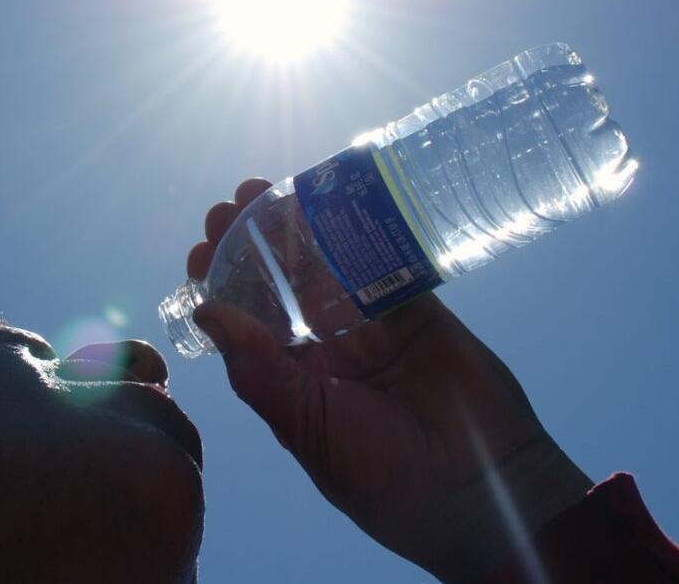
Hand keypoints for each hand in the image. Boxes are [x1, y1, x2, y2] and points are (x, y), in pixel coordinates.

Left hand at [188, 178, 591, 582]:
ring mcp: (372, 324)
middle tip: (231, 203)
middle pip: (281, 281)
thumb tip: (204, 311)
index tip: (201, 248)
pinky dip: (363, 230)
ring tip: (268, 189)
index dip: (221, 282)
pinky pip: (385, 260)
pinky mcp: (418, 308)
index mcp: (291, 378)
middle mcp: (326, 346)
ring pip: (327, 263)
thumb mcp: (305, 426)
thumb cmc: (380, 473)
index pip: (245, 318)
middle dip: (253, 240)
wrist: (477, 489)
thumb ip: (256, 369)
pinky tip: (337, 200)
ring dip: (299, 226)